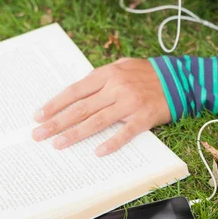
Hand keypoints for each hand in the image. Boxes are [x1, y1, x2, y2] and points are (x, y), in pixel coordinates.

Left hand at [31, 58, 170, 156]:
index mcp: (107, 74)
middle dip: (57, 122)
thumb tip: (79, 91)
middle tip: (38, 134)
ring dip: (75, 134)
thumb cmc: (146, 72)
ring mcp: (129, 102)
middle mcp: (116, 87)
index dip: (55, 104)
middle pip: (80, 108)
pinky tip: (97, 152)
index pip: (75, 91)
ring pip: (96, 121)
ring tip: (58, 144)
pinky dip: (111, 142)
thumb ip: (101, 77)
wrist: (179, 78)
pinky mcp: (144, 117)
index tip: (39, 115)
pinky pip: (125, 132)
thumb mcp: (121, 65)